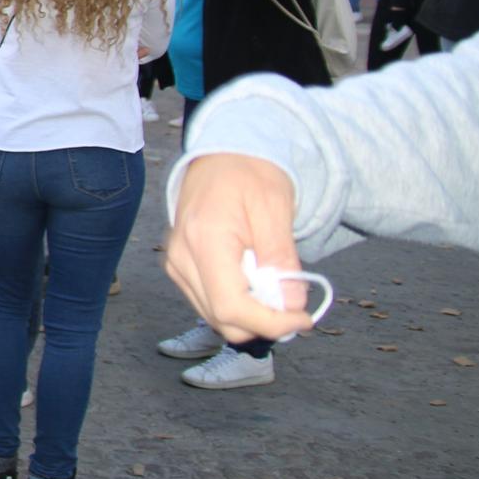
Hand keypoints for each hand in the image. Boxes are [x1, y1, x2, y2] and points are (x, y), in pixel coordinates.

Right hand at [164, 152, 311, 343]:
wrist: (221, 155)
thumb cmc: (248, 173)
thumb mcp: (275, 209)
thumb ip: (281, 259)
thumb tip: (291, 305)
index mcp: (204, 240)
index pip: (231, 306)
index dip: (270, 323)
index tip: (303, 318)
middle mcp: (181, 257)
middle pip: (222, 318)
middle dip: (263, 322)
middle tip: (294, 304)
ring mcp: (176, 263)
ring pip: (215, 316)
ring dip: (251, 315)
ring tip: (274, 287)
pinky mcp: (179, 266)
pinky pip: (208, 303)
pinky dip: (237, 304)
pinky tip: (254, 281)